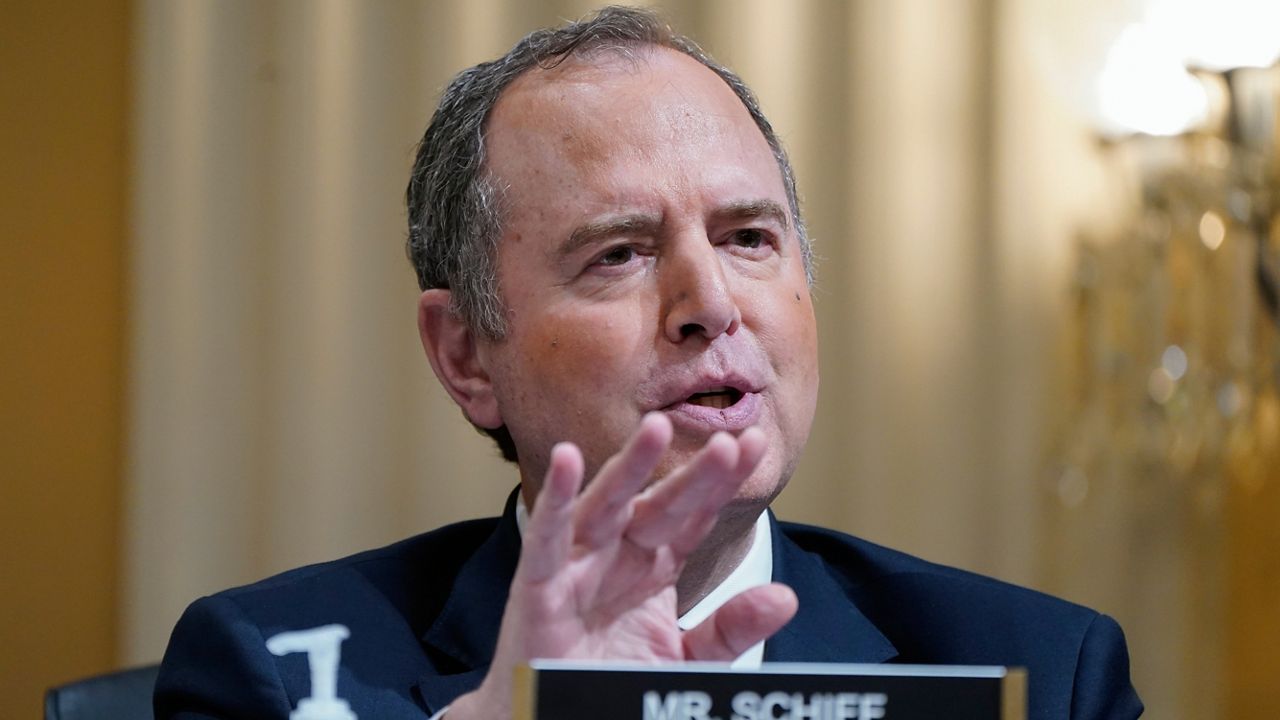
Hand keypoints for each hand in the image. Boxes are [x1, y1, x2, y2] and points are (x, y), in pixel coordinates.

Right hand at [447, 413, 797, 717]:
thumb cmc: (611, 680)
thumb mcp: (686, 659)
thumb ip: (730, 629)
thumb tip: (785, 597)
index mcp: (653, 564)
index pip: (694, 515)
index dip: (722, 482)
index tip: (755, 447)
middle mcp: (616, 555)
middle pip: (660, 505)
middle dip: (694, 474)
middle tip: (729, 440)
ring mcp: (576, 566)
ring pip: (606, 505)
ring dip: (629, 466)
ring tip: (657, 428)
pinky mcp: (538, 587)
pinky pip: (545, 538)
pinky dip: (553, 499)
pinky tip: (567, 459)